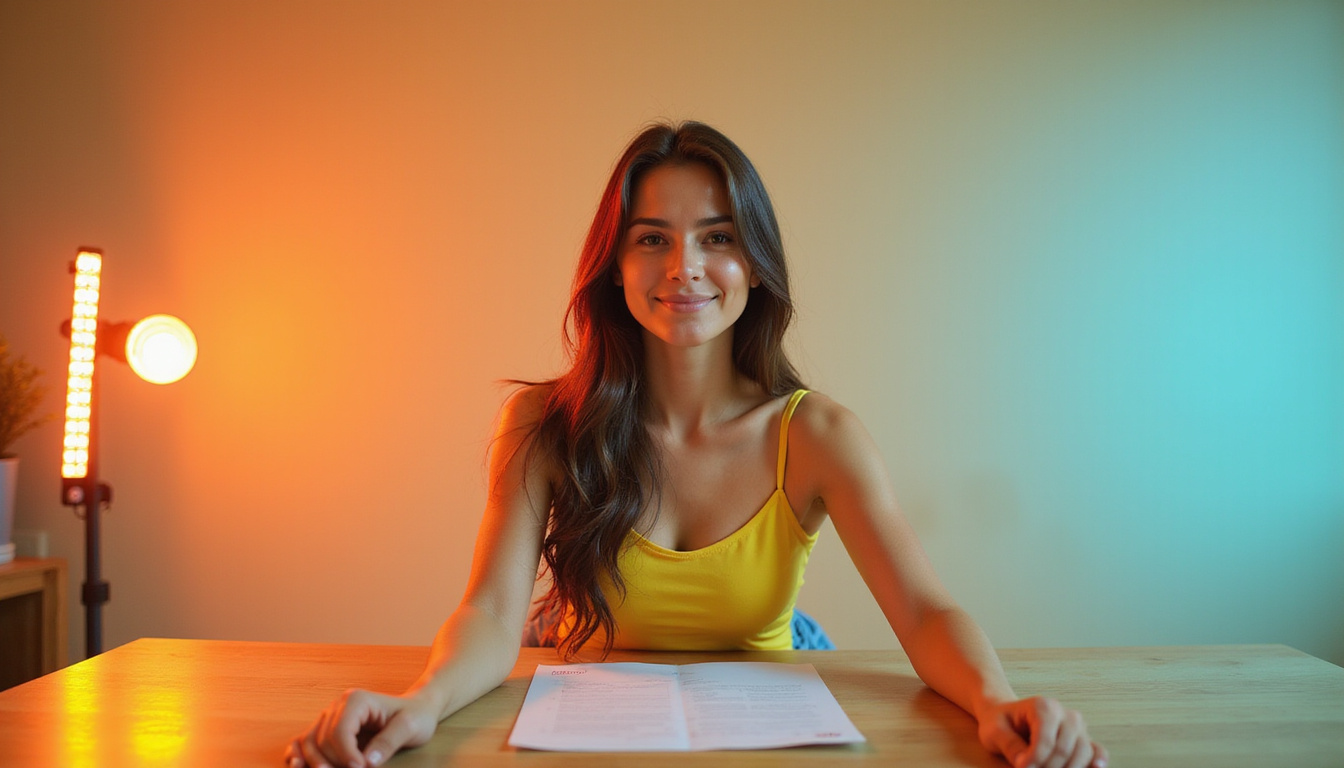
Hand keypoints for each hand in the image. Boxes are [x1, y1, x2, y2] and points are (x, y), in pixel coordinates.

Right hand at [284, 689, 438, 767]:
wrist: (416, 710)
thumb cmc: (415, 715)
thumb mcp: (410, 726)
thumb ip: (389, 741)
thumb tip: (368, 761)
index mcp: (356, 700)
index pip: (339, 732)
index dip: (346, 756)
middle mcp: (338, 705)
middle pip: (322, 740)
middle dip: (332, 763)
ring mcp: (329, 717)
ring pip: (308, 742)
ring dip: (313, 763)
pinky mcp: (327, 729)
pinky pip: (304, 742)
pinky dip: (298, 755)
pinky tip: (297, 766)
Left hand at [976, 696, 1107, 767]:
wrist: (1008, 719)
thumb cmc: (1000, 724)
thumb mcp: (994, 732)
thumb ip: (1009, 745)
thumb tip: (1025, 763)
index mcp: (1043, 706)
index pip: (1046, 739)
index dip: (1034, 759)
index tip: (1020, 767)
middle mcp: (1065, 714)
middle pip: (1066, 748)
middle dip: (1049, 767)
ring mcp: (1078, 727)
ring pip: (1084, 751)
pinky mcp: (1084, 739)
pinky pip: (1097, 751)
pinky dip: (1097, 761)